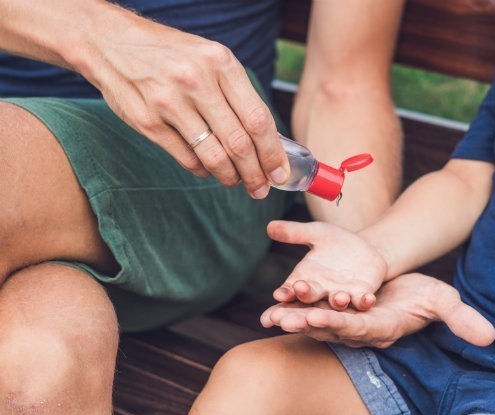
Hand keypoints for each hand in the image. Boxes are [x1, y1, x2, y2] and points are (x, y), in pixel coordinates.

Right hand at [84, 6, 288, 197]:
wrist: (111, 43)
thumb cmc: (172, 54)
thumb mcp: (211, 59)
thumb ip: (238, 94)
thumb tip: (269, 140)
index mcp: (220, 62)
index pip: (258, 119)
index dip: (272, 152)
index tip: (280, 172)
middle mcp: (196, 81)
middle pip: (239, 143)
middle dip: (256, 173)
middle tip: (262, 189)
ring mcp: (169, 102)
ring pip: (213, 156)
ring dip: (230, 177)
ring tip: (237, 182)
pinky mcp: (147, 122)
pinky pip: (186, 158)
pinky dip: (203, 170)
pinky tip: (209, 170)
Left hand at [261, 273, 494, 347]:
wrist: (406, 288)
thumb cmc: (425, 295)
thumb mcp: (444, 300)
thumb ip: (461, 319)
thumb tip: (490, 337)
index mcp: (382, 326)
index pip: (360, 328)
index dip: (341, 325)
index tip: (321, 320)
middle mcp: (360, 329)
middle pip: (331, 327)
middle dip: (308, 324)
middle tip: (283, 319)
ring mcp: (346, 321)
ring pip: (317, 320)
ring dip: (295, 317)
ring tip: (271, 315)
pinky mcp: (336, 311)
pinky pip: (313, 308)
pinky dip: (295, 305)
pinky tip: (275, 302)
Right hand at [267, 220, 387, 310]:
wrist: (364, 249)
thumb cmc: (335, 242)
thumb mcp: (317, 233)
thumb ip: (294, 232)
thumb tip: (269, 226)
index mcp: (304, 279)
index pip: (290, 289)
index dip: (285, 292)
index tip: (279, 294)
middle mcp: (320, 291)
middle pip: (310, 298)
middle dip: (305, 296)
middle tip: (300, 290)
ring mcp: (341, 295)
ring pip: (336, 303)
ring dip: (337, 301)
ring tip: (339, 297)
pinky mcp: (361, 295)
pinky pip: (362, 301)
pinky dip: (364, 301)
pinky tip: (367, 298)